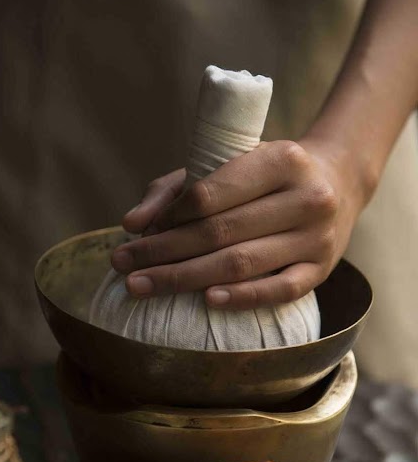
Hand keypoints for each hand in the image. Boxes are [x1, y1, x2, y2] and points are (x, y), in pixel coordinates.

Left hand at [112, 138, 366, 308]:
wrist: (338, 184)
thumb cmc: (267, 175)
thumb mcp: (228, 163)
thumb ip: (176, 188)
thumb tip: (132, 224)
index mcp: (282, 159)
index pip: (212, 192)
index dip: (170, 216)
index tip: (136, 233)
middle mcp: (306, 198)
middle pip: (221, 233)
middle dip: (163, 252)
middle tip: (121, 265)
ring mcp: (316, 238)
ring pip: (242, 264)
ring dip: (185, 278)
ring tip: (141, 285)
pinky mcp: (321, 271)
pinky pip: (278, 291)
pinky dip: (241, 297)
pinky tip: (205, 302)